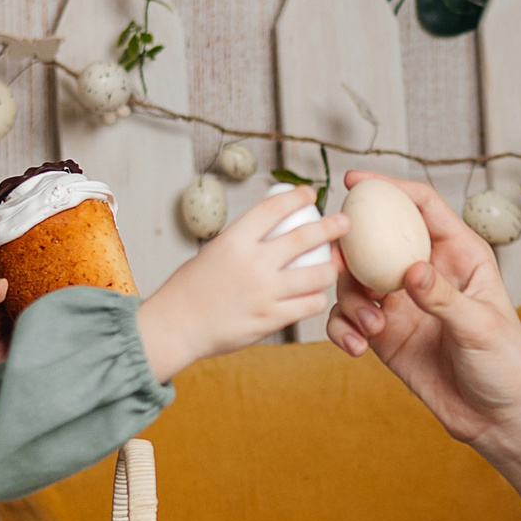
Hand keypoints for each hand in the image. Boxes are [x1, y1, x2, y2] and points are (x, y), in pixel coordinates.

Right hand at [137, 186, 348, 379]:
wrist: (176, 326)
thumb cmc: (189, 289)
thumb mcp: (213, 253)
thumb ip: (243, 243)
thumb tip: (271, 230)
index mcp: (235, 241)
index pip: (274, 208)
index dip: (297, 197)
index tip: (310, 193)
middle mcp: (253, 264)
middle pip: (305, 238)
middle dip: (331, 227)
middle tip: (345, 223)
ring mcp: (265, 293)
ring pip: (316, 275)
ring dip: (330, 268)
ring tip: (334, 266)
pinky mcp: (271, 319)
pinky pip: (309, 305)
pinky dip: (316, 298)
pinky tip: (314, 295)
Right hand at [324, 172, 520, 450]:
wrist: (498, 419)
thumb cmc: (507, 366)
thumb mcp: (482, 328)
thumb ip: (444, 298)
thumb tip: (411, 270)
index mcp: (460, 254)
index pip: (421, 207)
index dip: (389, 188)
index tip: (355, 182)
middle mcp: (427, 272)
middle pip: (377, 238)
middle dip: (349, 245)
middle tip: (335, 261)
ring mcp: (403, 303)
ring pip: (356, 281)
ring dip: (350, 300)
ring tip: (370, 328)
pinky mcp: (386, 334)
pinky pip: (349, 319)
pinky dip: (343, 329)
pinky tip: (356, 348)